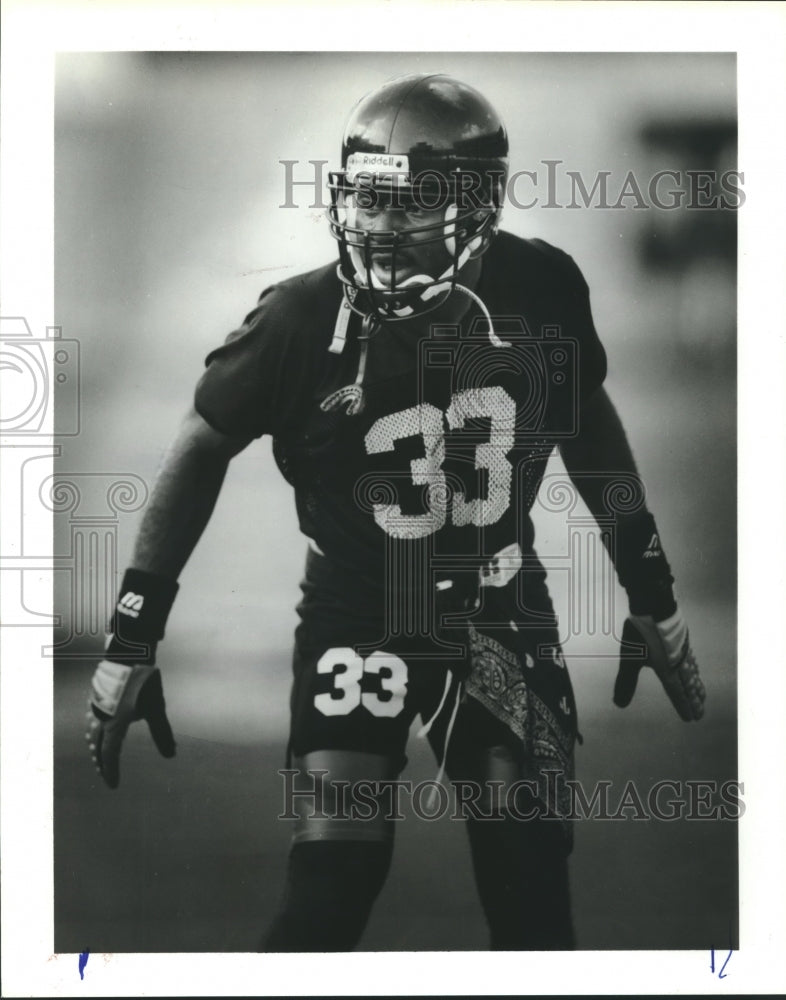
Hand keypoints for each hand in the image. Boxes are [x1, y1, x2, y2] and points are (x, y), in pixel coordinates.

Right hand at [86, 660, 175, 787]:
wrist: (127, 653)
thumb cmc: (143, 682)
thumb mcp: (156, 709)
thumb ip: (162, 733)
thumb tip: (171, 755)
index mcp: (113, 725)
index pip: (110, 755)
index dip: (111, 771)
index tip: (113, 785)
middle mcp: (99, 719)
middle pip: (97, 747)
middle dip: (100, 762)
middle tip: (104, 773)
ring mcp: (95, 706)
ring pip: (91, 732)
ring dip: (94, 747)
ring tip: (98, 753)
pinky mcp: (95, 695)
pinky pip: (90, 719)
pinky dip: (93, 730)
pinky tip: (97, 726)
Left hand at [614, 610, 705, 720]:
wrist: (656, 603)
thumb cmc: (641, 631)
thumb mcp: (629, 658)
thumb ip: (626, 681)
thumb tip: (619, 704)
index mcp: (668, 671)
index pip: (678, 694)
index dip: (684, 706)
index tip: (691, 718)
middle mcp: (680, 663)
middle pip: (689, 686)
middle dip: (694, 701)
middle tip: (700, 714)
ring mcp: (684, 651)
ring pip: (693, 673)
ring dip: (697, 686)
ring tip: (701, 694)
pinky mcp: (683, 640)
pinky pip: (693, 659)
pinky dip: (695, 669)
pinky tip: (694, 667)